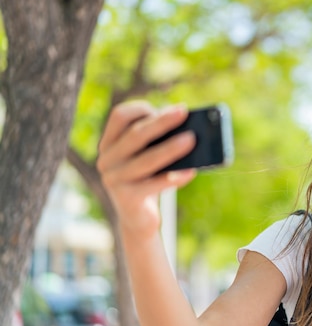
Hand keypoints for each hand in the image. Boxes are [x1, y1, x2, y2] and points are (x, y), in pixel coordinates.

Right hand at [97, 100, 196, 236]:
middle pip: (135, 135)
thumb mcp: (150, 157)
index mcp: (109, 143)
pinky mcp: (126, 199)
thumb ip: (160, 141)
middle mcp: (106, 159)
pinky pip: (154, 184)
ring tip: (192, 139)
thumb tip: (188, 128)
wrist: (138, 218)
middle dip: (161, 122)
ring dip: (170, 148)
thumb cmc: (149, 179)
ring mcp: (113, 180)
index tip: (166, 107)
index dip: (142, 109)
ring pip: (146, 160)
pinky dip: (174, 177)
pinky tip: (191, 172)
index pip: (120, 116)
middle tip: (183, 112)